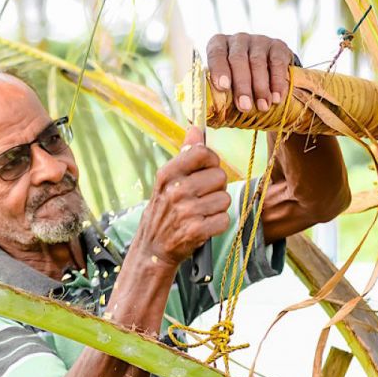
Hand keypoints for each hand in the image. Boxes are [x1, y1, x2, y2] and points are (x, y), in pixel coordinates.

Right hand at [136, 127, 229, 267]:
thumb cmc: (164, 209)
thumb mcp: (168, 180)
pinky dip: (217, 224)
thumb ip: (185, 155)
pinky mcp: (196, 231)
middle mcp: (176, 190)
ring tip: (201, 213)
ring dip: (217, 207)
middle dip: (216, 187)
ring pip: (224, 199)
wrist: (153, 247)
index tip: (206, 171)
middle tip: (202, 197)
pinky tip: (204, 226)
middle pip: (219, 176)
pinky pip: (224, 219)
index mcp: (168, 174)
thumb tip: (195, 129)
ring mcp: (186, 211)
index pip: (203, 154)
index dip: (211, 162)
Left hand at [206, 33, 295, 112]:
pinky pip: (277, 62)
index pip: (216, 54)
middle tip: (245, 106)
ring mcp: (258, 40)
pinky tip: (277, 97)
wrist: (268, 69)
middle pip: (238, 59)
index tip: (223, 87)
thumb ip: (217, 94)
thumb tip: (207, 117)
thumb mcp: (226, 82)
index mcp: (219, 45)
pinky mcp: (278, 45)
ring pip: (258, 62)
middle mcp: (238, 40)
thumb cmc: (238, 80)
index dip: (219, 70)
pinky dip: (277, 82)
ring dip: (260, 87)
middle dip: (242, 85)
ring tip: (263, 106)